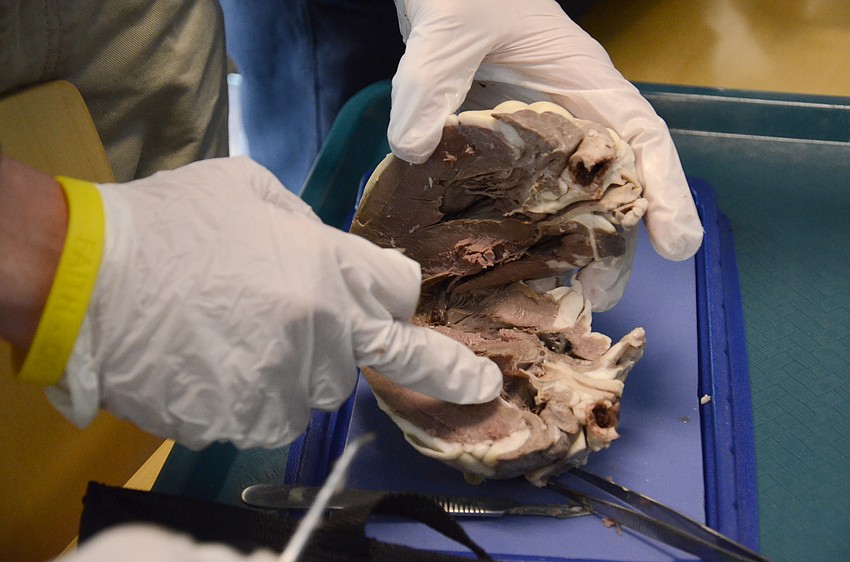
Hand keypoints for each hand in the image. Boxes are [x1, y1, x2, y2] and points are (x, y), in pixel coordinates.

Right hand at [48, 157, 501, 449]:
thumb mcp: (251, 190)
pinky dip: (252, 396)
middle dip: (338, 336)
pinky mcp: (244, 420)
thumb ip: (310, 226)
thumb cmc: (169, 223)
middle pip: (364, 353)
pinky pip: (270, 415)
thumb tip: (337, 253)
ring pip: (316, 390)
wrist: (87, 278)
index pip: (402, 299)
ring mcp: (283, 384)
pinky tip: (213, 361)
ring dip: (292, 368)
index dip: (406, 308)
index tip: (460, 366)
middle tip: (282, 312)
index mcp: (331, 270)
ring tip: (233, 332)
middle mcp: (322, 334)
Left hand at [389, 0, 702, 308]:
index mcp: (581, 82)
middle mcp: (570, 117)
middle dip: (613, 244)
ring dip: (571, 253)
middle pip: (609, 186)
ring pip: (569, 202)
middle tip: (600, 298)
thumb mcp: (450, 26)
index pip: (640, 137)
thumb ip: (433, 79)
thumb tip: (416, 149)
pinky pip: (521, 201)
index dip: (667, 190)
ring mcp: (537, 140)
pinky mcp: (503, 153)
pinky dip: (523, 239)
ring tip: (561, 304)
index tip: (677, 245)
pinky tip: (508, 274)